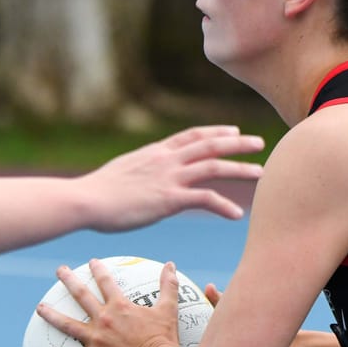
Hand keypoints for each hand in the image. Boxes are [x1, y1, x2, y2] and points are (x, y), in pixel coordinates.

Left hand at [36, 258, 181, 346]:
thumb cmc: (163, 338)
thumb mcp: (168, 309)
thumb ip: (167, 285)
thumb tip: (171, 265)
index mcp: (120, 306)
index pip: (106, 282)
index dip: (98, 270)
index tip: (91, 262)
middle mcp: (104, 319)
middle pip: (81, 296)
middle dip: (68, 280)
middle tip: (59, 271)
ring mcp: (96, 339)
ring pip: (68, 325)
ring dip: (52, 315)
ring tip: (40, 308)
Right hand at [78, 125, 263, 229]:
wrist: (86, 200)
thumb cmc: (98, 192)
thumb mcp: (124, 171)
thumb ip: (141, 171)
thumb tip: (144, 178)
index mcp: (156, 152)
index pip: (192, 135)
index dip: (215, 132)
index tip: (233, 131)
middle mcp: (167, 160)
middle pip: (210, 144)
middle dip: (238, 143)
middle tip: (260, 143)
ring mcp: (169, 178)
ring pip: (214, 166)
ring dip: (241, 168)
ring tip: (261, 173)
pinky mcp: (169, 199)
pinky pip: (205, 199)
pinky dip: (224, 205)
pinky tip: (237, 214)